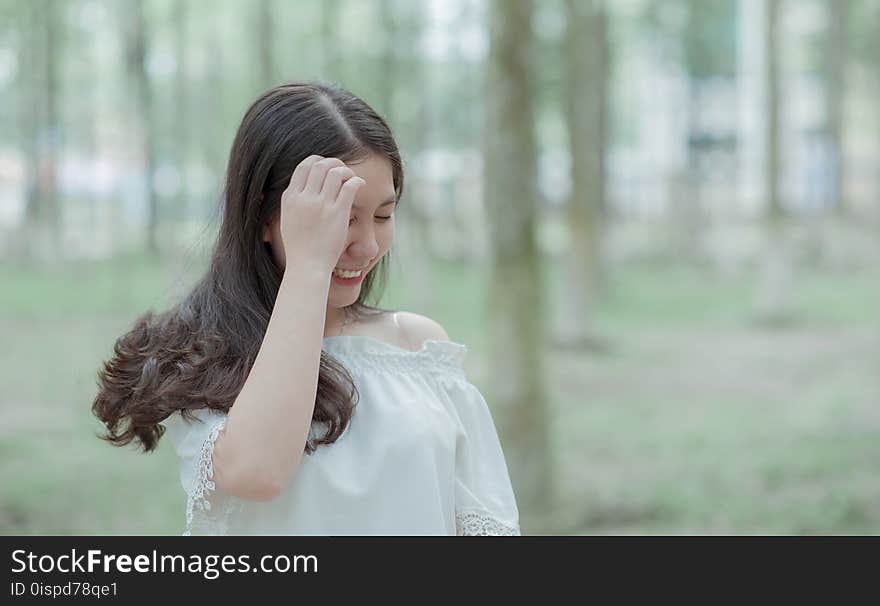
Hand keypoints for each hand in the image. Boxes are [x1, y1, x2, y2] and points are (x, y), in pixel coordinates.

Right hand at [278, 155, 364, 272]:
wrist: (308, 265)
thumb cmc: (299, 247)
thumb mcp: (285, 221)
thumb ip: (290, 202)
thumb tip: (295, 188)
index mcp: (291, 198)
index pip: (303, 166)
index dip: (317, 161)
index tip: (326, 167)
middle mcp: (305, 198)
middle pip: (320, 165)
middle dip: (333, 162)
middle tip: (342, 170)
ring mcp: (322, 205)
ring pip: (336, 172)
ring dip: (346, 170)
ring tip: (351, 178)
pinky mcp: (338, 213)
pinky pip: (350, 186)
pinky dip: (357, 181)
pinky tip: (360, 184)